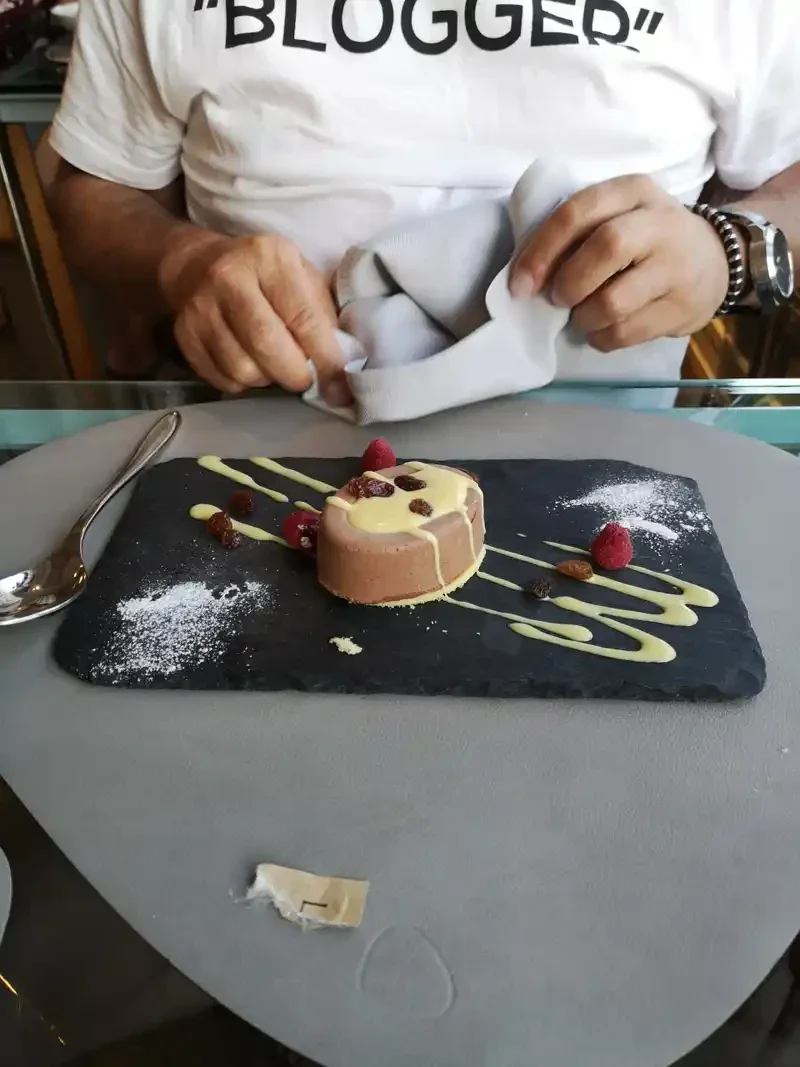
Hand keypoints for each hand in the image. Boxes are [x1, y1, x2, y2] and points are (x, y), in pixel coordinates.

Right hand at [160, 231, 349, 400]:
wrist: (197, 266)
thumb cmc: (265, 276)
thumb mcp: (301, 277)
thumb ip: (323, 316)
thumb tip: (343, 368)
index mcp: (269, 258)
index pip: (303, 317)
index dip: (326, 357)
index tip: (340, 383)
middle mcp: (229, 278)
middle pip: (266, 344)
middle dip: (294, 374)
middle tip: (306, 380)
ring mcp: (200, 308)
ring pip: (242, 369)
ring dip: (268, 379)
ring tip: (274, 365)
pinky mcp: (184, 335)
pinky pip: (222, 379)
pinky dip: (243, 383)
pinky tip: (250, 364)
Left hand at [509, 175, 730, 351]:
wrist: (717, 260)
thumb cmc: (645, 241)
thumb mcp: (618, 215)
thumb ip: (577, 233)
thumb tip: (526, 276)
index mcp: (633, 192)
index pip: (578, 212)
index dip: (542, 250)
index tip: (520, 284)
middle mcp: (660, 223)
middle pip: (606, 248)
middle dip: (569, 282)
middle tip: (558, 299)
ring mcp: (677, 266)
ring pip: (615, 301)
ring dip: (585, 317)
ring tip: (583, 317)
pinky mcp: (683, 307)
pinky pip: (628, 332)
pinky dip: (603, 338)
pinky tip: (602, 331)